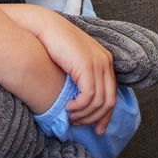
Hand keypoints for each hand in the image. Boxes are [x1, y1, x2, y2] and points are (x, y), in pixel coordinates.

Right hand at [2, 1, 116, 134]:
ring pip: (99, 102)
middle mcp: (105, 62)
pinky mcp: (87, 66)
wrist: (44, 28)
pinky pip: (89, 96)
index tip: (97, 130)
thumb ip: (81, 78)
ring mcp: (98, 63)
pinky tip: (68, 107)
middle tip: (79, 125)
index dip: (105, 116)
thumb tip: (81, 101)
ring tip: (70, 116)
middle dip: (95, 118)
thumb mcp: (73, 63)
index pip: (112, 95)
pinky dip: (79, 107)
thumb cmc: (53, 46)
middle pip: (109, 101)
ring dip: (84, 114)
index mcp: (104, 60)